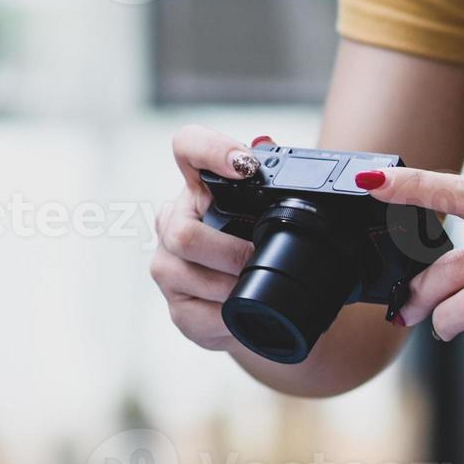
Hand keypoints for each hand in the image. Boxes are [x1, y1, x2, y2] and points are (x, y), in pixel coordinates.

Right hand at [149, 125, 265, 352]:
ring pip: (185, 273)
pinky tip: (242, 313)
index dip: (212, 150)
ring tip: (255, 288)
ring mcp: (169, 265)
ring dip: (230, 285)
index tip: (246, 166)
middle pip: (183, 233)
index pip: (189, 146)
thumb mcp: (274, 218)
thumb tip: (294, 155)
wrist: (267, 306)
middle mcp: (175, 222)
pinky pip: (197, 313)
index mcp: (201, 189)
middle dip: (229, 252)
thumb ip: (281, 186)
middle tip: (257, 260)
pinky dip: (227, 316)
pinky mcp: (178, 307)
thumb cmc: (263, 251)